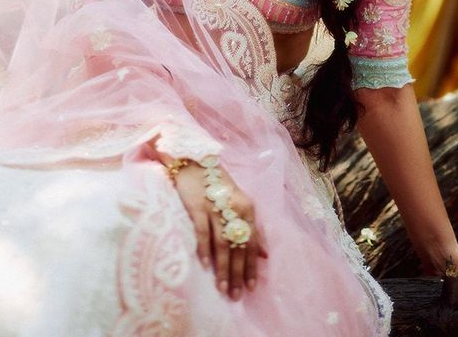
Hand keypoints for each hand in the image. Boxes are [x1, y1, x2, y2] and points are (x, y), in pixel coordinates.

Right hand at [172, 160, 267, 300]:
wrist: (194, 160)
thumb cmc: (216, 185)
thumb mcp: (238, 203)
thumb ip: (249, 228)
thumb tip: (264, 255)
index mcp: (247, 208)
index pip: (252, 242)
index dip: (251, 265)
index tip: (251, 287)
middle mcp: (234, 208)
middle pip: (237, 246)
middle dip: (237, 273)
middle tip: (236, 296)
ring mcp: (215, 208)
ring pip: (221, 244)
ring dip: (223, 268)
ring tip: (222, 289)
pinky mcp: (197, 207)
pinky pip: (202, 233)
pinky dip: (204, 250)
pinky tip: (204, 266)